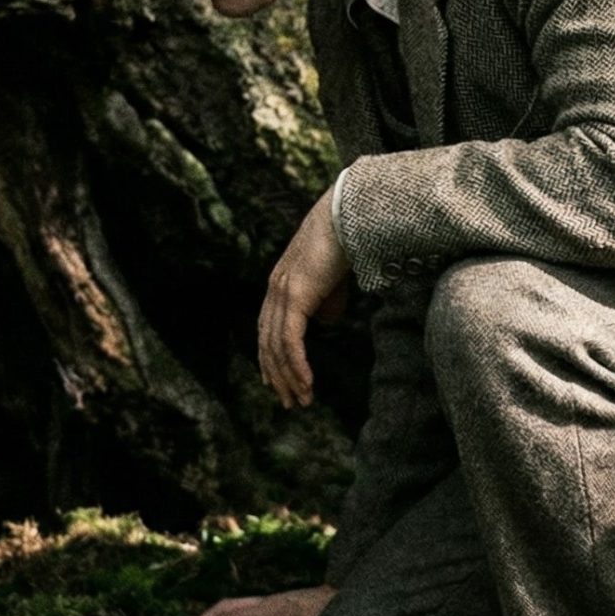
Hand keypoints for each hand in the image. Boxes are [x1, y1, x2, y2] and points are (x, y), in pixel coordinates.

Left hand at [258, 193, 351, 408]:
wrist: (347, 213)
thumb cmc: (345, 240)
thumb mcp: (334, 278)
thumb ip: (326, 300)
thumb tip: (326, 322)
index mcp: (281, 284)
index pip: (267, 330)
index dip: (270, 359)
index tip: (277, 383)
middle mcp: (275, 290)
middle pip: (267, 344)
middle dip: (278, 376)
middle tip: (290, 402)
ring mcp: (282, 293)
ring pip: (277, 348)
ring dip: (289, 378)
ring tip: (302, 400)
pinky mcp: (294, 296)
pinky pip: (290, 341)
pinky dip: (297, 366)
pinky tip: (306, 384)